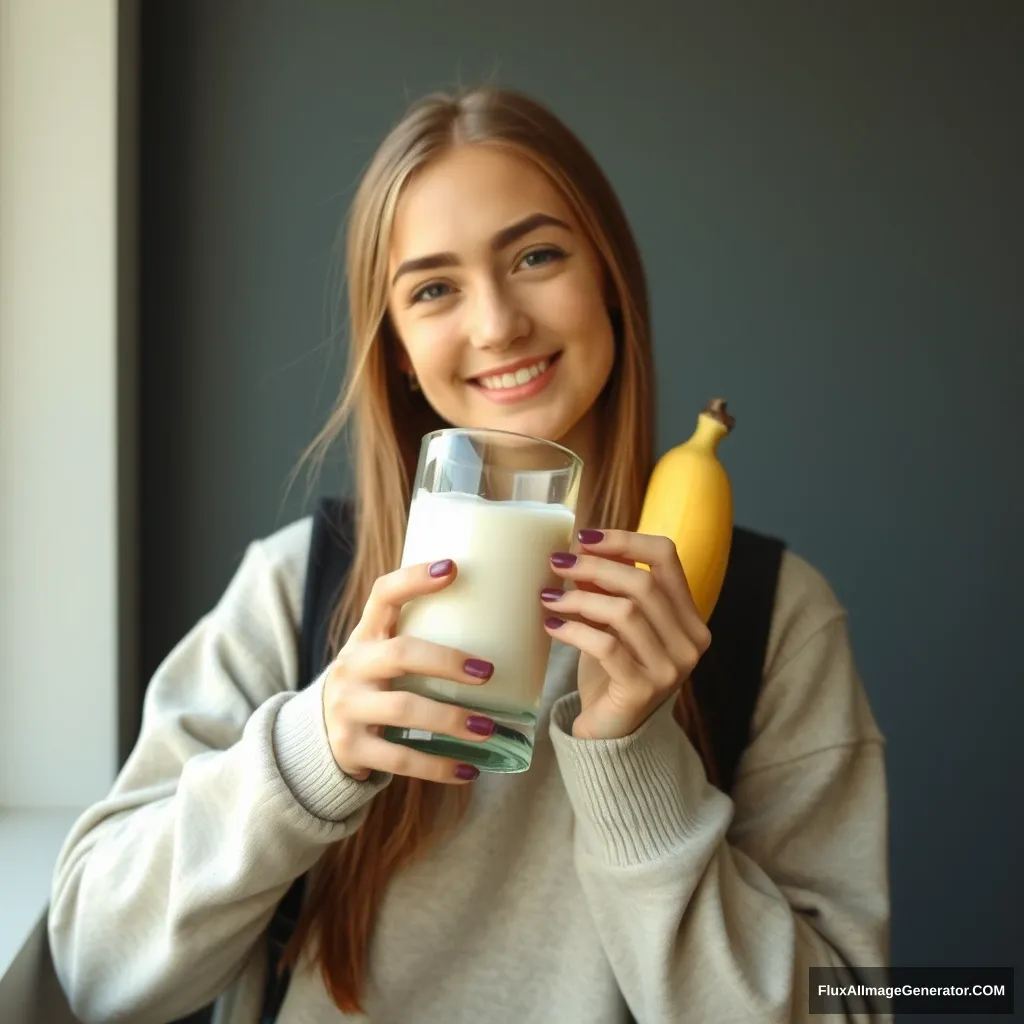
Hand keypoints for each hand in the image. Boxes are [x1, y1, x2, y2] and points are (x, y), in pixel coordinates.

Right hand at [323, 559, 495, 783]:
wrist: (316, 736)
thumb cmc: (373, 685)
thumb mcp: (382, 655)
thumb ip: (421, 640)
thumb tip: (504, 626)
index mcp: (365, 635)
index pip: (383, 595)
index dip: (414, 579)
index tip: (453, 567)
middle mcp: (352, 666)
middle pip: (401, 654)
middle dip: (447, 661)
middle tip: (487, 672)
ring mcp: (347, 707)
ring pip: (403, 710)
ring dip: (450, 719)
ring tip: (488, 730)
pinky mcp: (350, 747)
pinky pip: (399, 758)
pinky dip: (438, 766)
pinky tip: (468, 770)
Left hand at [540, 530, 711, 739]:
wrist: (610, 732)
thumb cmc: (612, 670)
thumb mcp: (612, 622)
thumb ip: (605, 588)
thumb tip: (578, 548)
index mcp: (688, 617)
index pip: (667, 557)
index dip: (625, 539)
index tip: (585, 537)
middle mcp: (690, 641)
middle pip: (643, 582)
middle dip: (595, 567)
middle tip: (557, 563)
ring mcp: (672, 668)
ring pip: (625, 612)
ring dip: (579, 598)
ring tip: (548, 598)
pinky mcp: (644, 690)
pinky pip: (606, 646)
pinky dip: (574, 630)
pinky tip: (552, 626)